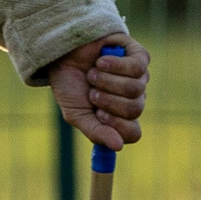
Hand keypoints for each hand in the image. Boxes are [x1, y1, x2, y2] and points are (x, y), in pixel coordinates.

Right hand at [50, 36, 148, 152]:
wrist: (61, 53)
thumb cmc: (70, 84)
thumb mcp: (76, 114)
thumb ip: (96, 132)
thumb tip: (117, 147)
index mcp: (119, 117)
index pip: (133, 133)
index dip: (117, 126)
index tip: (98, 115)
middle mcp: (133, 98)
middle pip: (134, 110)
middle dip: (108, 101)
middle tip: (92, 92)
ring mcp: (139, 77)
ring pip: (134, 88)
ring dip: (107, 81)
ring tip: (92, 74)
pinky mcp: (139, 56)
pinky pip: (137, 67)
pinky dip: (114, 65)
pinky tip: (100, 61)